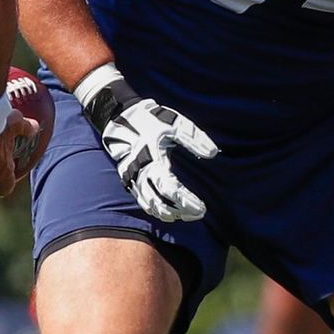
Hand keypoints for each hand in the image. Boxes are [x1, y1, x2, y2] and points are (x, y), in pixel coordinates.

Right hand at [80, 67, 219, 222]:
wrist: (119, 117)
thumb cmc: (150, 120)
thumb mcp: (174, 124)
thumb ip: (193, 138)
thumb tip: (213, 153)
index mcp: (151, 159)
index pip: (169, 188)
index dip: (185, 200)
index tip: (201, 207)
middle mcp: (139, 173)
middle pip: (159, 202)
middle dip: (179, 211)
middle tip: (199, 213)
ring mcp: (132, 178)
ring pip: (150, 204)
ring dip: (168, 213)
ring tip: (187, 215)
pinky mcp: (128, 180)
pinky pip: (142, 201)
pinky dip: (155, 209)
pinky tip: (169, 213)